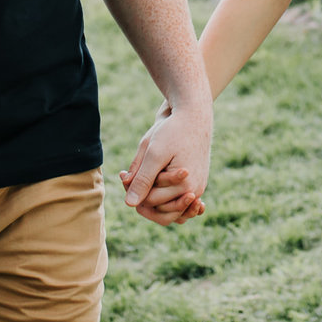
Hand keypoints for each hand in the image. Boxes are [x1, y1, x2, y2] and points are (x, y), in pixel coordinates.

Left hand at [122, 101, 211, 225]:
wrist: (194, 116)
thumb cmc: (173, 131)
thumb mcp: (154, 153)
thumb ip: (142, 179)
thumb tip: (130, 204)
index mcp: (185, 187)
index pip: (150, 202)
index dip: (133, 190)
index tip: (124, 173)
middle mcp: (194, 192)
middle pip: (158, 205)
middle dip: (141, 192)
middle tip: (127, 173)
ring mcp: (197, 188)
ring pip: (166, 204)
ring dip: (151, 192)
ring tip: (141, 172)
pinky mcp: (195, 182)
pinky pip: (175, 197)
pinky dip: (162, 192)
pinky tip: (151, 177)